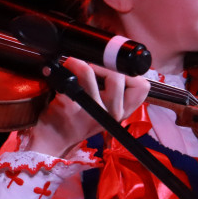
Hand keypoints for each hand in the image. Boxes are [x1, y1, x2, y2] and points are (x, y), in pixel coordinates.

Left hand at [26, 57, 148, 156]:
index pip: (142, 86)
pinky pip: (68, 77)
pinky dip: (61, 71)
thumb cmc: (78, 118)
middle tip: (90, 68)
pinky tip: (58, 77)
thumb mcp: (104, 110)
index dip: (128, 73)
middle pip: (116, 75)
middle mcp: (111, 114)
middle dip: (100, 64)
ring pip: (89, 72)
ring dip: (78, 64)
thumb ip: (114, 91)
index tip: (114, 71)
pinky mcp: (70, 108)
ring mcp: (90, 111)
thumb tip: (114, 60)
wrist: (55, 138)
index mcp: (122, 112)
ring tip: (72, 67)